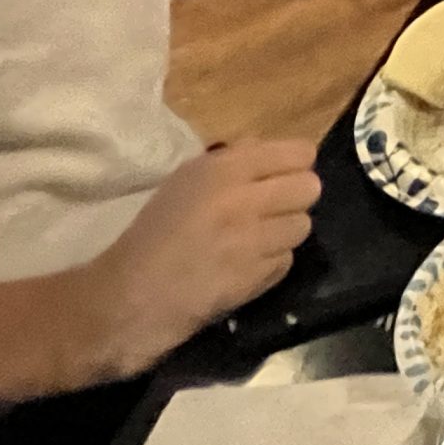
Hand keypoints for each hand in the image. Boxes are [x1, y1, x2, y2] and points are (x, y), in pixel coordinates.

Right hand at [79, 140, 319, 374]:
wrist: (133, 295)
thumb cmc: (154, 231)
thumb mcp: (186, 179)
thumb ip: (232, 159)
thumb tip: (268, 148)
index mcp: (224, 170)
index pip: (298, 153)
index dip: (295, 163)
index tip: (284, 173)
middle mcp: (245, 202)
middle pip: (310, 188)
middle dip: (296, 196)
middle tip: (274, 206)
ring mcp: (255, 243)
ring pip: (302, 226)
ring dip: (285, 231)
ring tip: (257, 238)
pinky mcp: (259, 278)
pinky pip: (286, 260)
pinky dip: (272, 261)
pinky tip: (247, 263)